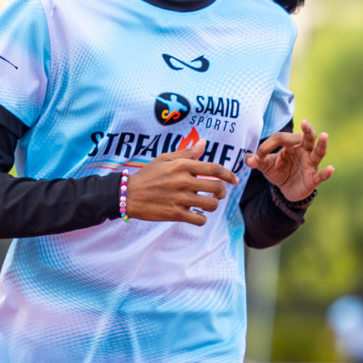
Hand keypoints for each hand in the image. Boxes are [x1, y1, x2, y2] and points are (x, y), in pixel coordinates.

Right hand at [124, 136, 239, 224]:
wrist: (127, 194)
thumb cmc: (147, 175)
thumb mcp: (164, 159)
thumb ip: (186, 153)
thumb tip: (204, 143)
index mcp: (182, 166)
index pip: (214, 169)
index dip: (229, 175)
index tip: (234, 180)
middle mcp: (183, 181)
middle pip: (217, 188)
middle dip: (221, 192)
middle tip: (217, 194)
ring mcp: (180, 198)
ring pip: (211, 205)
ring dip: (212, 205)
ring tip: (206, 204)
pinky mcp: (176, 213)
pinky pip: (200, 219)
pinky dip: (201, 218)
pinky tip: (195, 214)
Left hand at [247, 119, 332, 202]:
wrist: (286, 190)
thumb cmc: (278, 171)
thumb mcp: (265, 166)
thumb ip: (256, 161)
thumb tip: (249, 159)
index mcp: (291, 145)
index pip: (281, 138)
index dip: (267, 145)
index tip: (258, 155)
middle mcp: (304, 151)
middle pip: (308, 138)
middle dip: (307, 130)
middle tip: (305, 122)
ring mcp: (310, 164)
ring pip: (318, 152)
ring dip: (322, 144)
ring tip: (324, 135)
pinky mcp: (314, 178)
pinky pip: (321, 175)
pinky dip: (326, 172)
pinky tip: (330, 168)